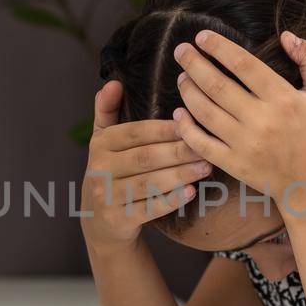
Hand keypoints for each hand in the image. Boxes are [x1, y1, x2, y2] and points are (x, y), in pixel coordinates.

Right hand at [79, 80, 209, 250]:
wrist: (100, 223)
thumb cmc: (111, 173)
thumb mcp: (104, 142)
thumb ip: (107, 111)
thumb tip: (113, 82)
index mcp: (100, 145)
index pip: (134, 132)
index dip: (163, 128)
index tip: (190, 123)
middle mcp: (99, 169)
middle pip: (144, 157)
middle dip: (177, 152)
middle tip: (206, 147)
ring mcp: (106, 197)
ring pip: (147, 183)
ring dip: (179, 175)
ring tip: (205, 167)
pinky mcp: (118, 220)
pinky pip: (147, 209)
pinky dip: (170, 201)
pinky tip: (191, 192)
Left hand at [170, 29, 305, 207]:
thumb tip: (286, 36)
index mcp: (282, 98)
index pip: (243, 64)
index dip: (219, 47)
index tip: (202, 37)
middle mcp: (261, 120)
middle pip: (217, 85)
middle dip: (193, 64)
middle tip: (181, 51)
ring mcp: (245, 144)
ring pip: (205, 111)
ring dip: (188, 91)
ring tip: (182, 77)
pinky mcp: (234, 165)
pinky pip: (201, 143)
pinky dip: (185, 127)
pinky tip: (179, 112)